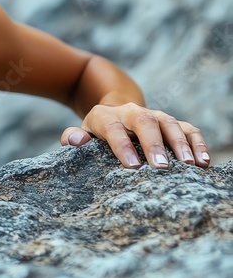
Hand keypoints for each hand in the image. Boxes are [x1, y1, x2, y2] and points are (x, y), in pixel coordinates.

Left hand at [60, 103, 210, 168]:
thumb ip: (73, 137)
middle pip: (144, 122)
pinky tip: (204, 161)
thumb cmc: (97, 132)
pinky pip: (188, 128)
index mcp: (106, 116)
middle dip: (153, 144)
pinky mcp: (172, 121)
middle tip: (161, 167)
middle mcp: (132, 111)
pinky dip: (197, 143)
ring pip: (169, 123)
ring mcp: (154, 115)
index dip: (122, 145)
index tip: (132, 166)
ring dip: (180, 143)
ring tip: (189, 165)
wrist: (115, 111)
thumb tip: (74, 142)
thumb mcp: (82, 132)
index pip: (113, 128)